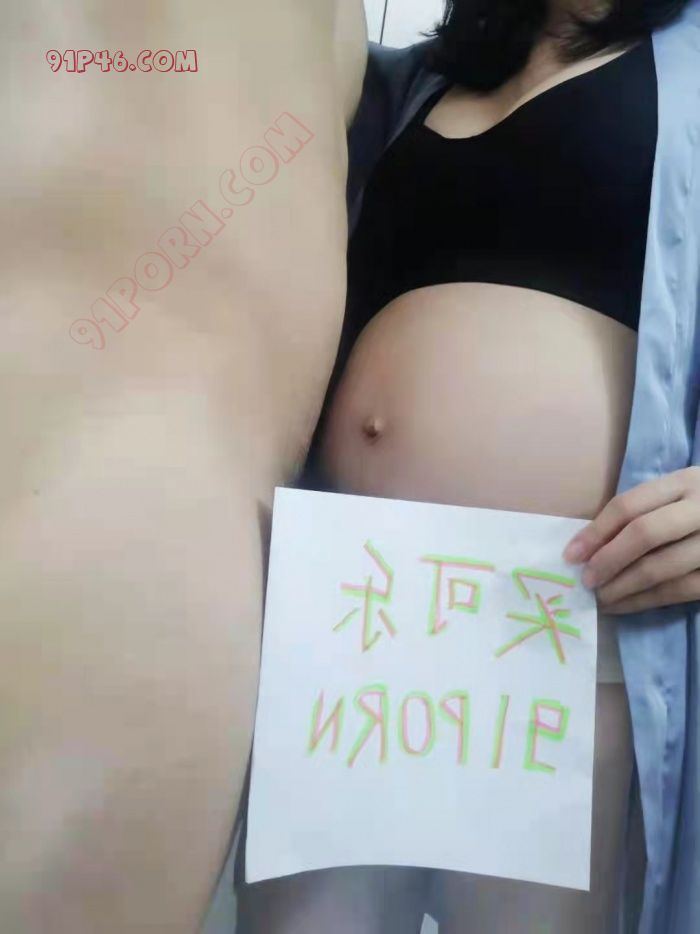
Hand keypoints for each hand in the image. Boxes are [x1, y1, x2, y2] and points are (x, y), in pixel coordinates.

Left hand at [562, 467, 699, 613]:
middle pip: (644, 534)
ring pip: (662, 568)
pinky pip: (681, 591)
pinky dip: (647, 601)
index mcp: (687, 481)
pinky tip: (625, 606)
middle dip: (608, 560)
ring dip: (624, 587)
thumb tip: (590, 545)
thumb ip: (646, 510)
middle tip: (586, 580)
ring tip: (600, 599)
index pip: (630, 504)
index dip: (596, 531)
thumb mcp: (682, 494)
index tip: (571, 555)